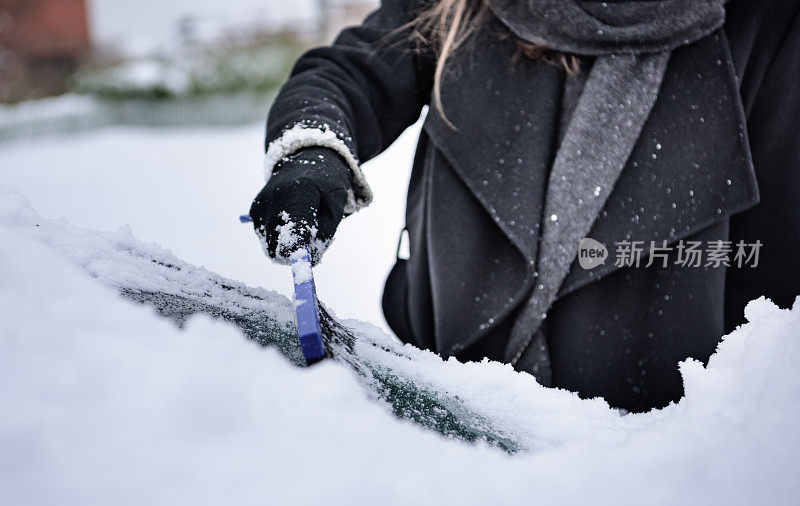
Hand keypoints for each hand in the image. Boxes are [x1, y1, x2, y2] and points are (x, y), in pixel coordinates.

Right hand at [249, 147, 350, 264]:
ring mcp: (262, 203)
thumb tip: (309, 259)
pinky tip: (291, 221)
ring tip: (303, 227)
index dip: (298, 252)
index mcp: (300, 191)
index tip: (305, 264)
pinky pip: (265, 236)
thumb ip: (325, 233)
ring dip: (287, 246)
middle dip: (294, 253)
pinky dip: (278, 237)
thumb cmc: (327, 183)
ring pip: (270, 244)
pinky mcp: (255, 208)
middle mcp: (275, 197)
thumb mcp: (337, 205)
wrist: (307, 157)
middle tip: (311, 247)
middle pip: (278, 244)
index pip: (294, 230)